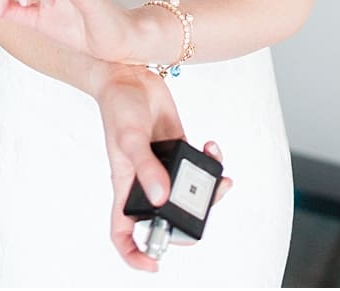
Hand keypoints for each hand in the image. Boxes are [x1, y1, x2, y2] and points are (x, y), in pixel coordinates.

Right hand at [94, 65, 231, 270]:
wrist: (130, 76)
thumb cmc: (118, 108)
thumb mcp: (129, 139)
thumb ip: (147, 169)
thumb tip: (164, 198)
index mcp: (125, 186)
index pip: (123, 231)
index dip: (134, 254)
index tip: (154, 265)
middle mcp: (145, 180)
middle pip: (166, 213)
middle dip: (191, 214)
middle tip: (211, 200)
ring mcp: (163, 164)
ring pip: (188, 190)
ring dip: (209, 186)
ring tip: (220, 173)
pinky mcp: (178, 146)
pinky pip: (198, 163)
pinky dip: (210, 159)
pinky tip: (211, 145)